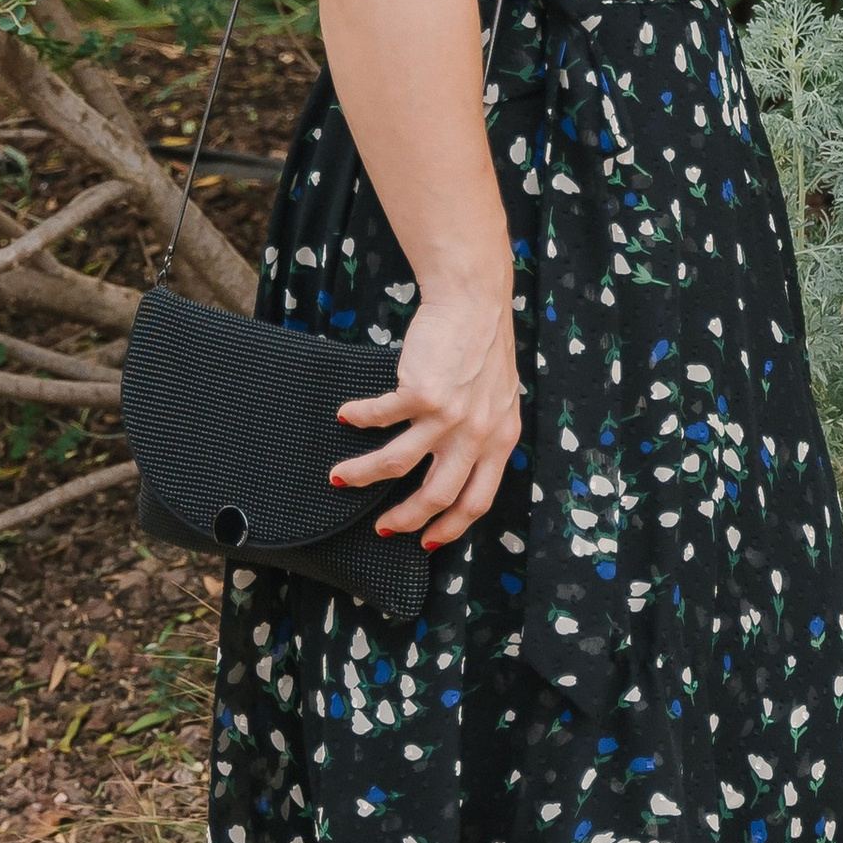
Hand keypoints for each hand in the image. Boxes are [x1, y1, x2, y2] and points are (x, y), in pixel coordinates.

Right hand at [333, 285, 521, 548]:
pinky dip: (358, 418)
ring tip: (341, 477)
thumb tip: (460, 464)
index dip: (450, 527)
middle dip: (404, 519)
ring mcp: (448, 416)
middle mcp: (476, 435)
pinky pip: (379, 418)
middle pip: (436, 496)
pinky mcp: (421, 393)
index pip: (477, 501)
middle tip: (382, 527)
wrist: (475, 302)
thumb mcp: (498, 399)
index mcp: (501, 441)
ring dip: (362, 475)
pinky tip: (345, 415)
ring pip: (395, 465)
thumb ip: (484, 433)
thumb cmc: (483, 346)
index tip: (427, 540)